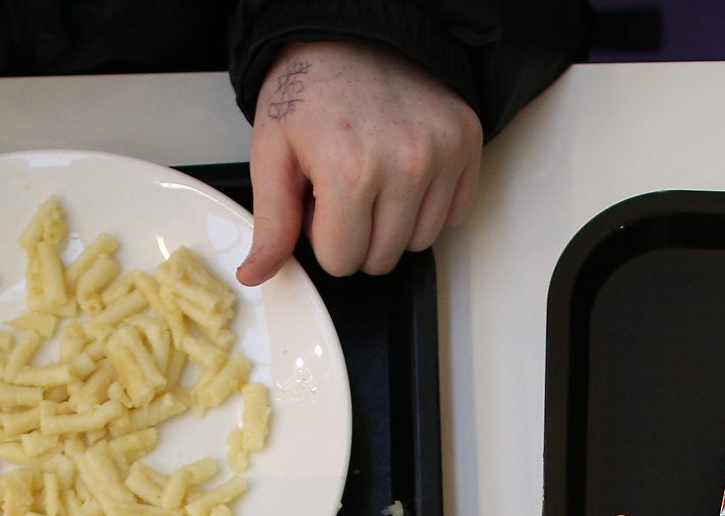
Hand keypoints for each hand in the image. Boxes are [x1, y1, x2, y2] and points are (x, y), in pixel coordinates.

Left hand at [238, 40, 480, 285]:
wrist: (355, 32)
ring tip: (374, 178)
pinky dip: (428, 205)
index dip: (323, 238)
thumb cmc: (310, 88)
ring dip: (394, 224)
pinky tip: (405, 173)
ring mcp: (443, 154)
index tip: (318, 203)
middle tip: (343, 189)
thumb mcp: (272, 152)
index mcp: (350, 172)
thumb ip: (272, 222)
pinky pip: (453, 214)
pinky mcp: (467, 142)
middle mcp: (406, 166)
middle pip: (382, 258)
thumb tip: (256, 275)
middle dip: (357, 235)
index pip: (343, 261)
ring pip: (420, 242)